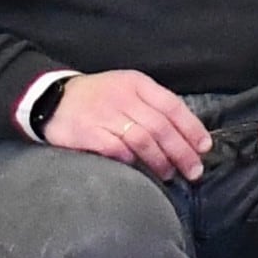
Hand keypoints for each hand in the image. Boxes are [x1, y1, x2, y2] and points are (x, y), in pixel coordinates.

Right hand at [41, 65, 211, 179]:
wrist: (52, 98)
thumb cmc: (98, 98)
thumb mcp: (127, 90)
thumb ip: (153, 107)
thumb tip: (187, 136)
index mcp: (136, 83)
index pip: (172, 105)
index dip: (191, 128)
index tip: (204, 148)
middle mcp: (122, 96)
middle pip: (160, 126)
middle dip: (182, 151)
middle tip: (193, 171)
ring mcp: (104, 114)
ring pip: (142, 138)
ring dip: (160, 160)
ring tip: (169, 174)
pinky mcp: (87, 132)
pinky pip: (116, 149)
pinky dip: (131, 161)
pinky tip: (139, 171)